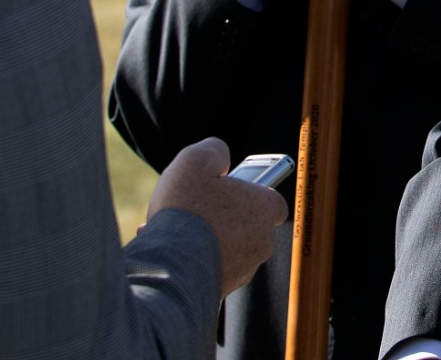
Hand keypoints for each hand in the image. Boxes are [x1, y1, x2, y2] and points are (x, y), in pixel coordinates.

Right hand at [147, 137, 289, 294]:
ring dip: (204, 237)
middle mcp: (262, 243)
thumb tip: (220, 156)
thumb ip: (214, 150)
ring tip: (173, 228)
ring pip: (226, 247)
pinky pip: (210, 268)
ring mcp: (243, 270)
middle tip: (194, 206)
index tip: (226, 186)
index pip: (271, 200)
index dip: (248, 191)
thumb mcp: (196, 159)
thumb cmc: (187, 209)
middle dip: (221, 216)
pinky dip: (194, 258)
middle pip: (245, 224)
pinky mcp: (222, 290)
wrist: (169, 266)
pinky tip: (168, 249)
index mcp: (265, 209)